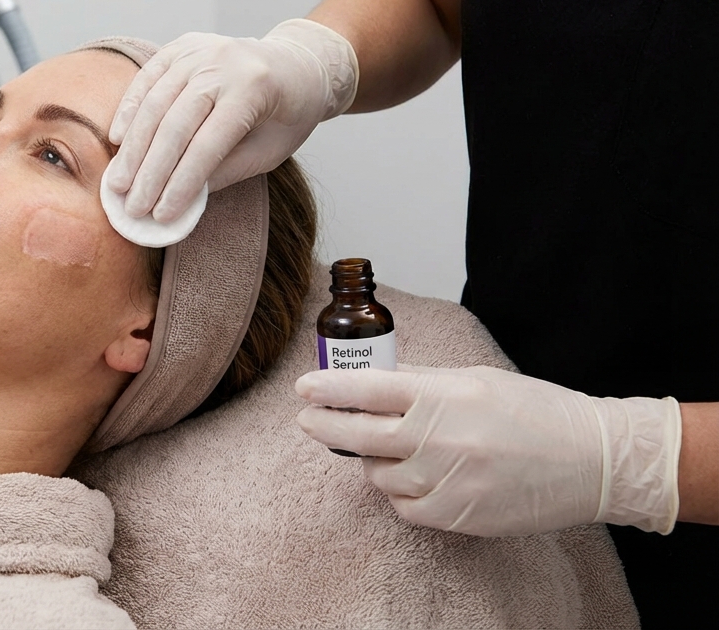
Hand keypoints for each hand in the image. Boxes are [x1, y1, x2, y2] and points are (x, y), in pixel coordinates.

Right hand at [104, 19, 357, 221]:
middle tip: (133, 207)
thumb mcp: (270, 150)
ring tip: (118, 185)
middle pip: (174, 125)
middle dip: (150, 173)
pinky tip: (117, 141)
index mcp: (253, 89)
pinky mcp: (180, 47)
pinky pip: (146, 79)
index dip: (181, 183)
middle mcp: (222, 64)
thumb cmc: (287, 114)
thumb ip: (226, 171)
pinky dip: (129, 110)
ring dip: (132, 150)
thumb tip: (179, 199)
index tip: (162, 215)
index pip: (208, 145)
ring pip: (154, 104)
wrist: (296, 64)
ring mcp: (198, 51)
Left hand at [295, 364, 681, 536]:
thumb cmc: (536, 412)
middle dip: (325, 426)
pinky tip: (414, 478)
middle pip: (358, 434)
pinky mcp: (456, 515)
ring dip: (376, 462)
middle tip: (308, 420)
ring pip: (379, 475)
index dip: (328, 389)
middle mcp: (438, 437)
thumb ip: (423, 383)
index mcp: (442, 396)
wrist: (591, 460)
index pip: (367, 389)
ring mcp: (446, 479)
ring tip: (393, 450)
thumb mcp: (476, 379)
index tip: (303, 389)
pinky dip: (401, 494)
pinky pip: (404, 507)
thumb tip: (375, 381)